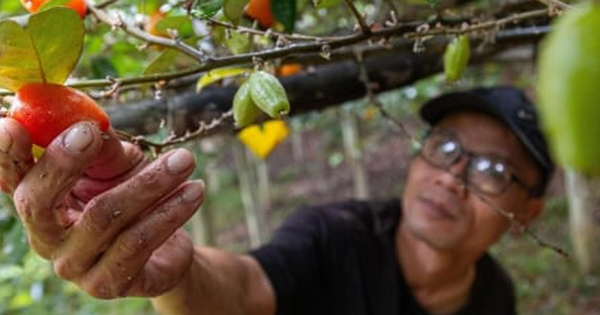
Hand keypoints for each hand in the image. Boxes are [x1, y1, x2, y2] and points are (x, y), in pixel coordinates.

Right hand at [0, 118, 204, 298]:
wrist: (167, 244)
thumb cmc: (133, 195)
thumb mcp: (118, 167)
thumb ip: (103, 150)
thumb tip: (94, 127)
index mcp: (39, 202)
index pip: (10, 179)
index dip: (5, 154)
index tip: (12, 124)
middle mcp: (45, 237)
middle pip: (38, 202)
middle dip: (65, 162)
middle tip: (93, 132)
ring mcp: (74, 265)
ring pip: (104, 216)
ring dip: (150, 182)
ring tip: (185, 160)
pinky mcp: (108, 283)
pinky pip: (139, 242)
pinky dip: (171, 211)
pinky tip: (196, 190)